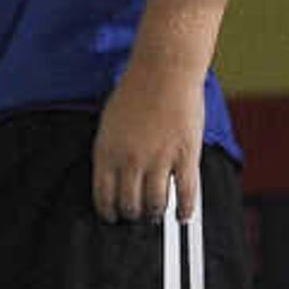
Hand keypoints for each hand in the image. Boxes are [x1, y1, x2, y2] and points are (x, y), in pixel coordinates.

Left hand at [94, 52, 205, 223]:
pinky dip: (184, 209)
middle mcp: (131, 161)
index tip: (114, 217)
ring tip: (156, 215)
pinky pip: (185, 193)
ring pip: (155, 204)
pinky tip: (182, 216)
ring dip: (155, 213)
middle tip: (137, 216)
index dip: (109, 213)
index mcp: (107, 153)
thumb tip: (113, 175)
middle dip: (133, 215)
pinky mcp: (185, 156)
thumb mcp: (109, 123)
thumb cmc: (136, 90)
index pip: (104, 197)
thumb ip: (110, 151)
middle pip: (130, 205)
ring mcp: (159, 160)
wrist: (164, 71)